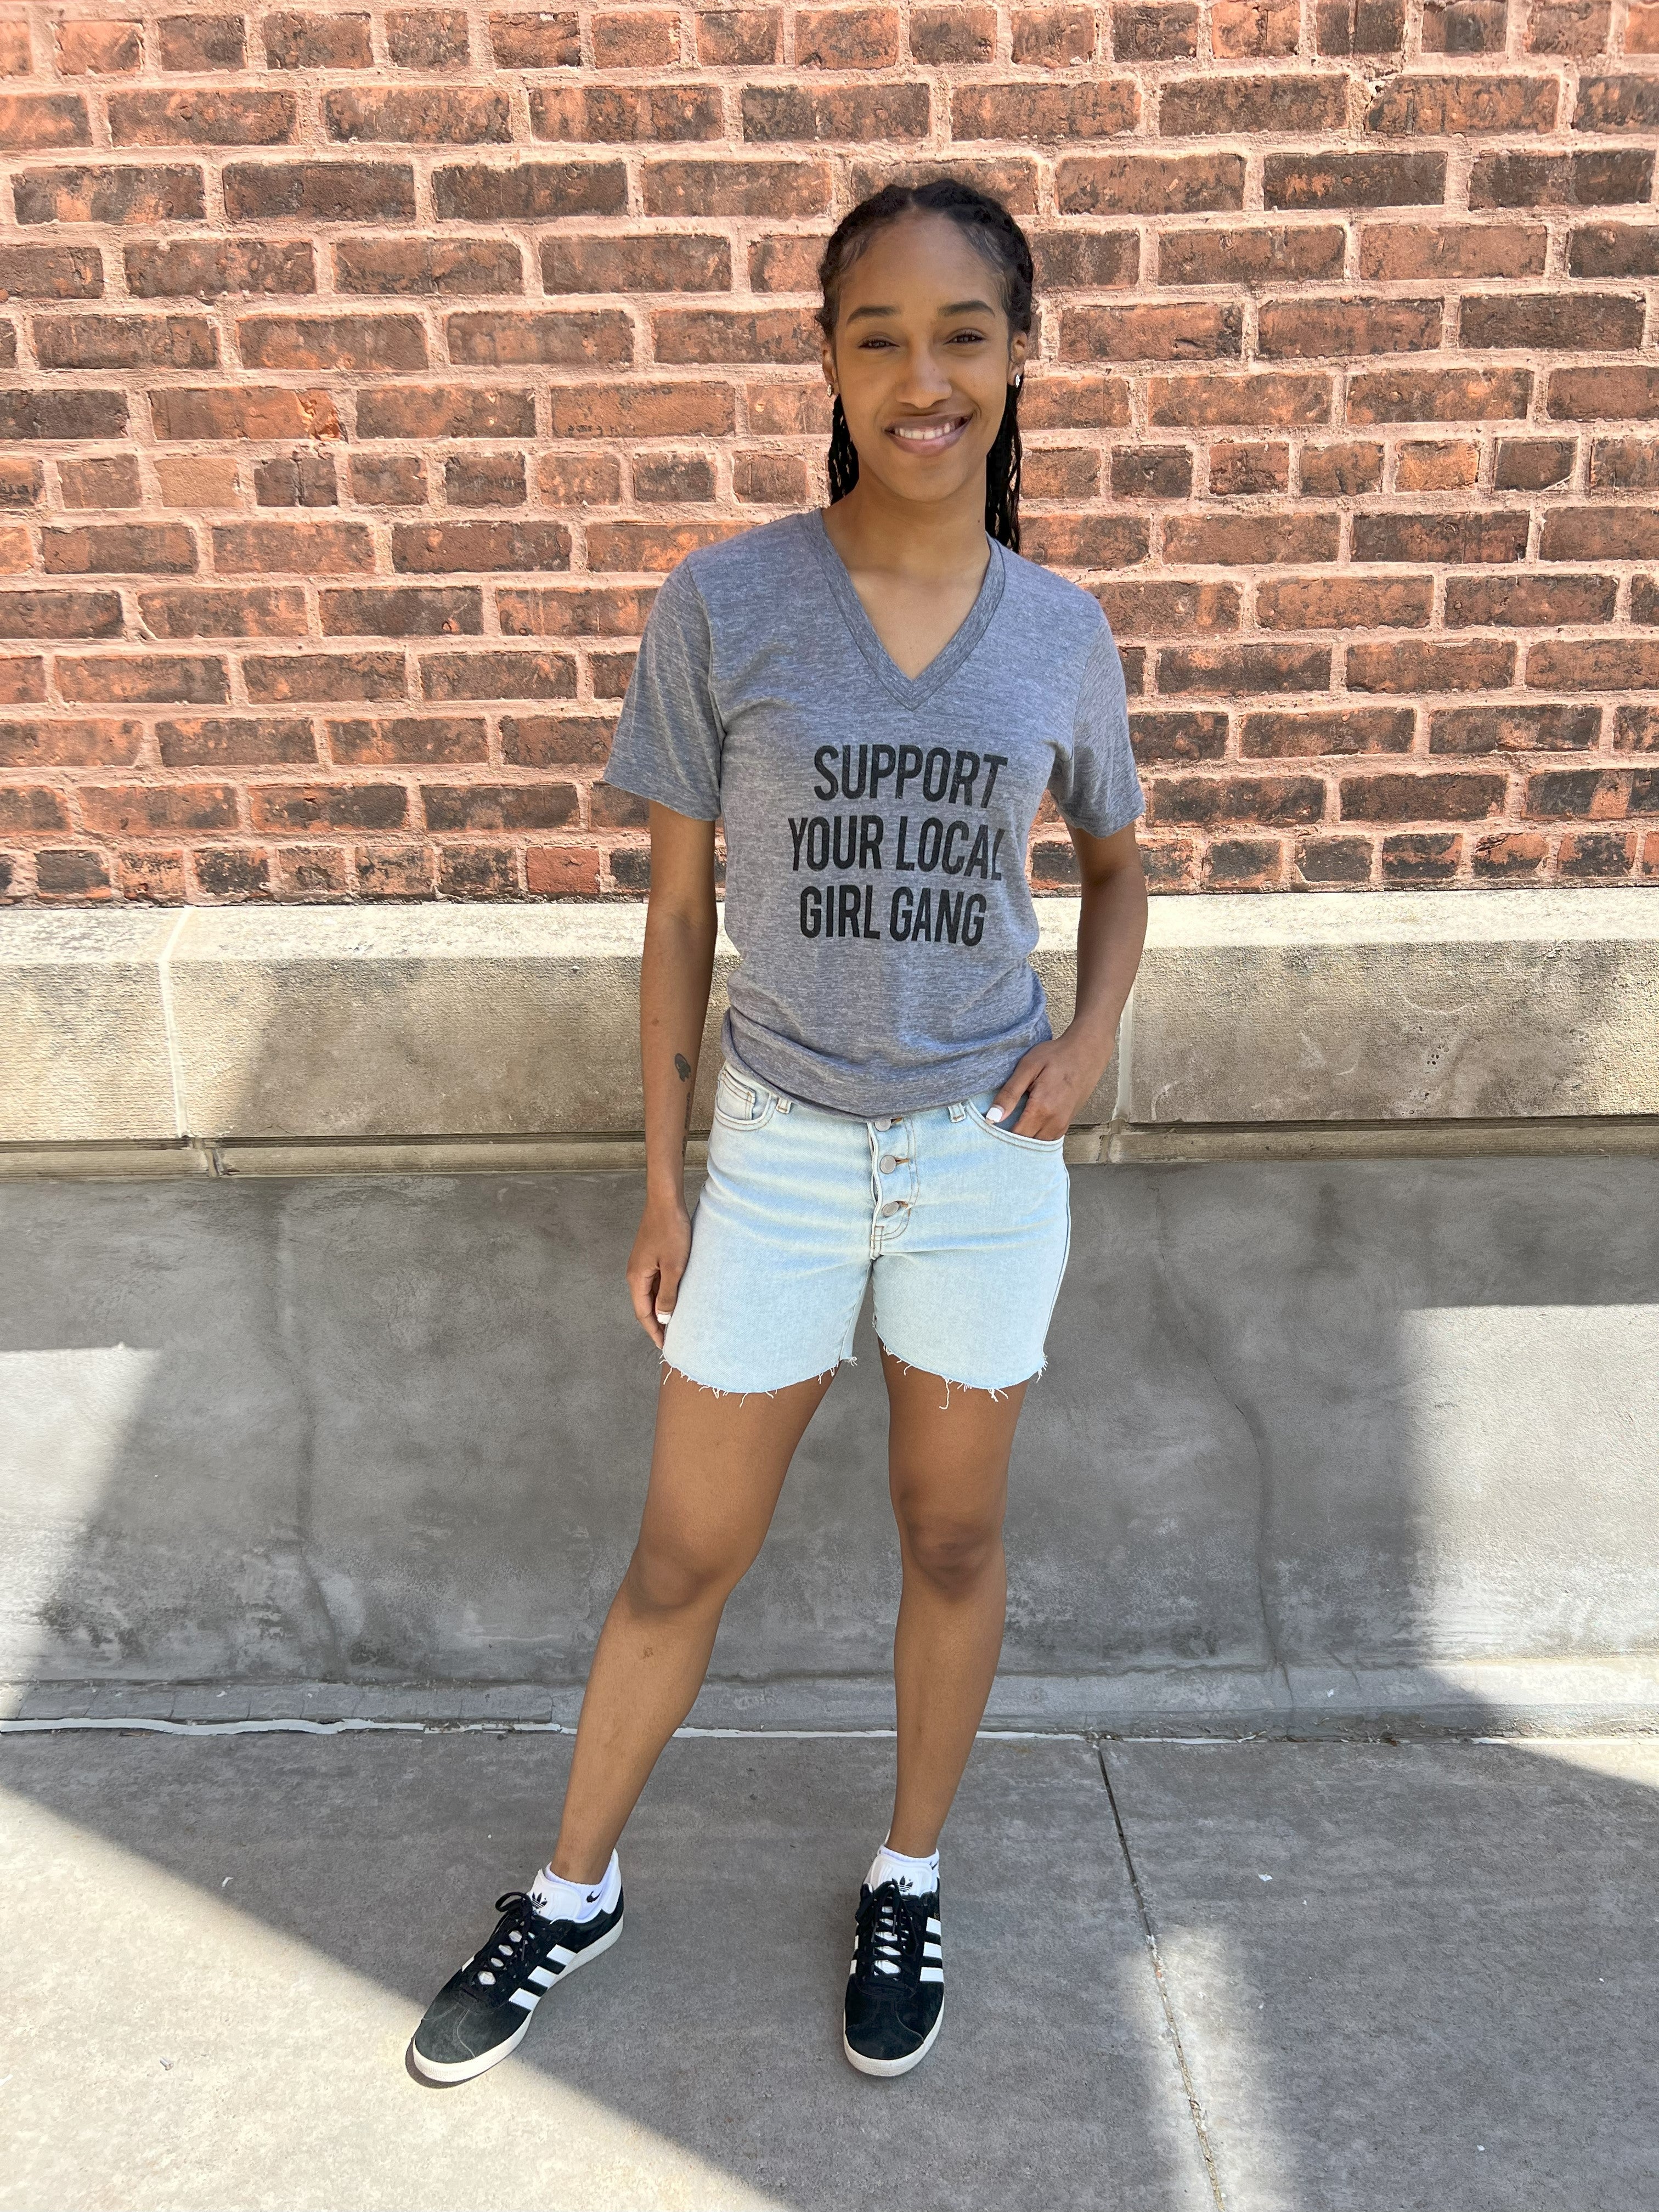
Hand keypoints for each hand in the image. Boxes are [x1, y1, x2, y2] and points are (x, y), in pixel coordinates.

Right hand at [627, 1191, 692, 1348]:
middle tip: (673, 1340)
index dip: (654, 1331)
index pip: (643, 1313)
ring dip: (661, 1309)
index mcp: (637, 1278)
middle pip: (644, 1306)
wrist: (666, 1201)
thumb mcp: (674, 1267)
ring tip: (676, 1324)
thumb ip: (668, 1294)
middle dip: (657, 1324)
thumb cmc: (671, 1231)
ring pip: (650, 1294)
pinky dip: (664, 1295)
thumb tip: (662, 1319)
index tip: (665, 1346)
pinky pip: (655, 1282)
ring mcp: (642, 1264)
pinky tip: (676, 1299)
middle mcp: (635, 1274)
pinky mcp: (650, 1257)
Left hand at [987, 1032, 1105, 1142]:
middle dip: (1011, 1139)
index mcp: (1041, 1109)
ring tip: (1013, 1125)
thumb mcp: (1027, 1067)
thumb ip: (1010, 1093)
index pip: (1015, 1136)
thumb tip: (993, 1117)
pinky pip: (1049, 1138)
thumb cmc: (1056, 1056)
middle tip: (999, 1127)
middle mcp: (1054, 1122)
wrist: (1086, 1052)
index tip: (990, 1128)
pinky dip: (1037, 1136)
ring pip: (1038, 1144)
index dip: (1000, 1135)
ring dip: (1025, 1139)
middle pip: (1026, 1143)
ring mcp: (1063, 1124)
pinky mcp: (1068, 1122)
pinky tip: (1029, 1124)